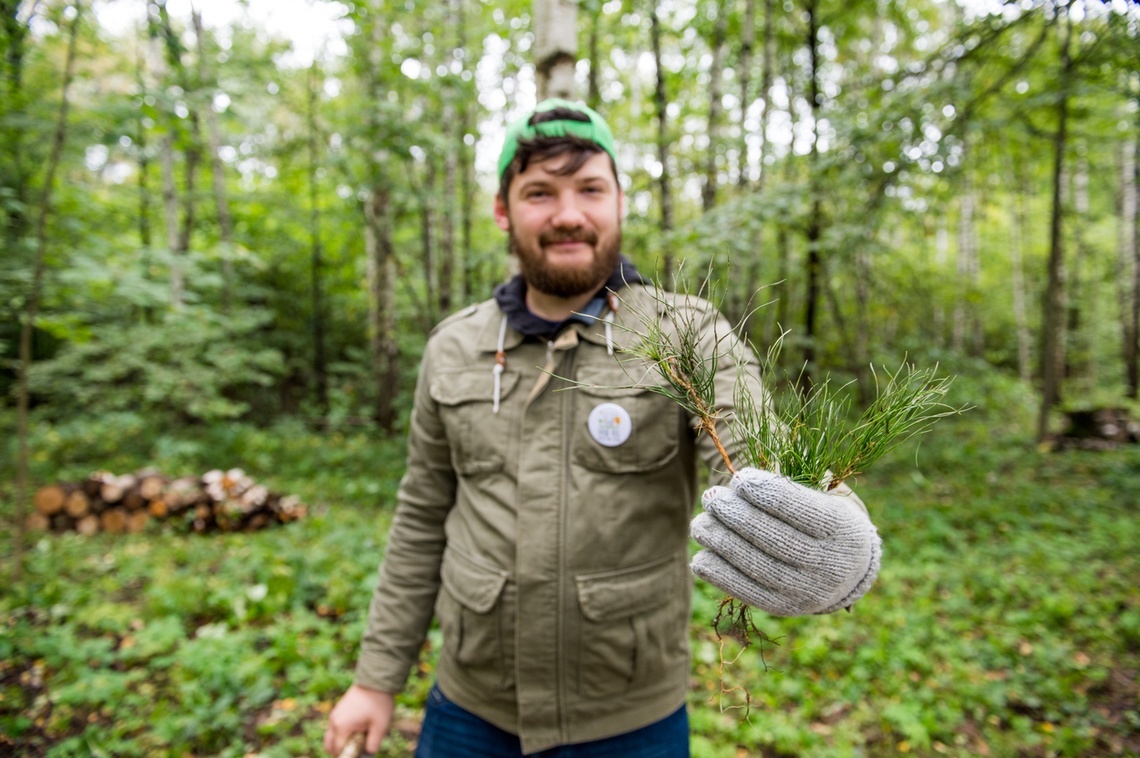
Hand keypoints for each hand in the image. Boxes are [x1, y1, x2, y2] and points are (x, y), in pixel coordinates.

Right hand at [323, 684, 394, 756]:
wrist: (375, 681)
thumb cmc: (378, 703)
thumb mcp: (380, 726)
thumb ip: (373, 743)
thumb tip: (369, 754)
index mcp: (342, 727)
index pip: (338, 751)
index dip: (348, 755)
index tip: (359, 752)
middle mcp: (334, 721)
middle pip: (329, 746)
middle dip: (341, 752)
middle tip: (357, 748)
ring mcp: (334, 715)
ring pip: (330, 737)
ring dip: (340, 743)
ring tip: (357, 739)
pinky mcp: (337, 710)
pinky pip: (334, 728)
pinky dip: (341, 734)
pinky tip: (357, 729)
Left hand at [690, 468, 880, 615]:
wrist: (849, 570)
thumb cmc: (826, 520)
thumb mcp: (825, 495)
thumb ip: (789, 488)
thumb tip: (739, 484)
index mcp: (843, 528)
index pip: (800, 510)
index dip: (765, 492)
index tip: (739, 479)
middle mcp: (829, 564)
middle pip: (775, 539)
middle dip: (737, 516)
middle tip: (712, 498)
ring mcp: (807, 590)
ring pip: (758, 566)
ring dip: (722, 543)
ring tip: (700, 523)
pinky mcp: (785, 608)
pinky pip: (748, 593)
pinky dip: (720, 575)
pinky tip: (701, 556)